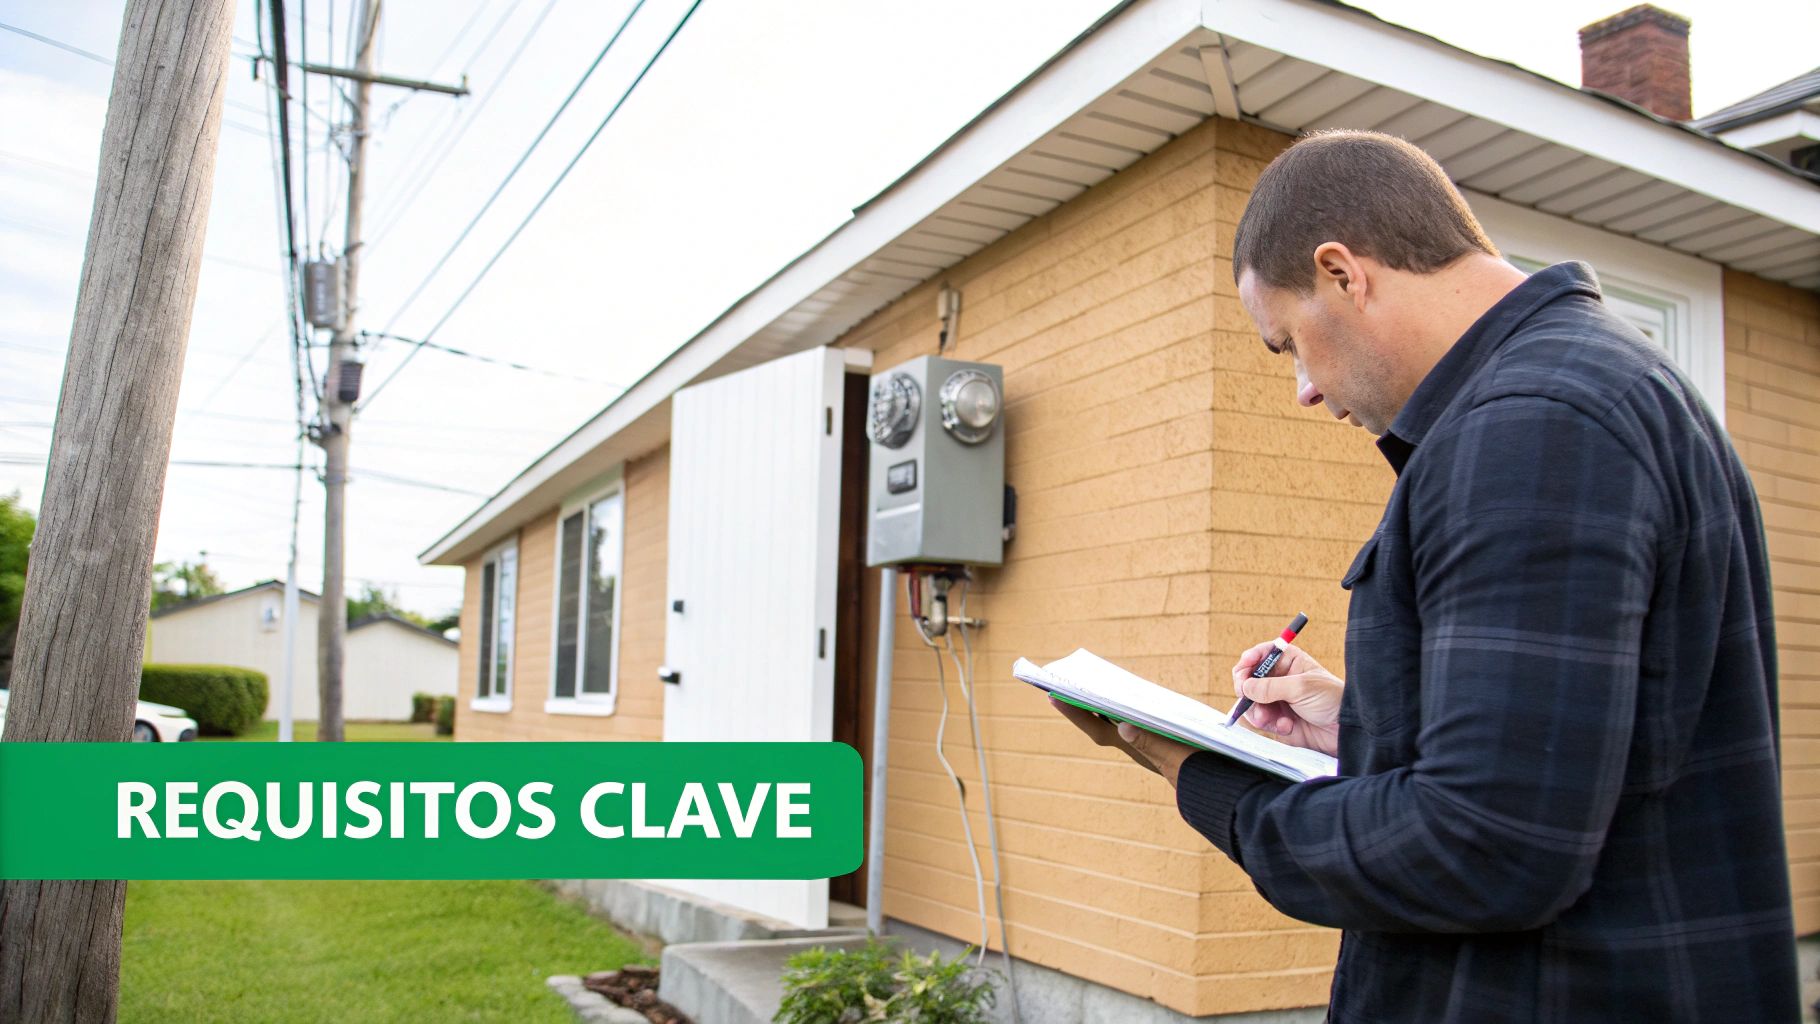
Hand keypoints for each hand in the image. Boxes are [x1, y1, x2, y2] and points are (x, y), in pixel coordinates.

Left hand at [1047, 695, 1197, 788]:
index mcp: (1137, 750)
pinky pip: (1136, 723)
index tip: (1052, 695)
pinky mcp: (1163, 745)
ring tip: (1090, 684)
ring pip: (1118, 723)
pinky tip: (1127, 696)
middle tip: (1066, 682)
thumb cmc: (1203, 775)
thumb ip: (1152, 742)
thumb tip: (1122, 725)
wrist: (1226, 795)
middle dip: (1084, 705)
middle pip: (1103, 723)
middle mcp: (1138, 749)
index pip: (1098, 729)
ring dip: (1103, 706)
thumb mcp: (1179, 756)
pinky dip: (1126, 709)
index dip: (1075, 713)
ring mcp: (1150, 748)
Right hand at [1231, 641, 1343, 756]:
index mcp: (1288, 661)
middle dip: (1248, 692)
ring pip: (1252, 703)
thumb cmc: (1332, 699)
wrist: (1347, 729)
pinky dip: (1270, 725)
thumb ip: (1270, 687)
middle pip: (1249, 680)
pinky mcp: (1279, 720)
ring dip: (1258, 712)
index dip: (1248, 662)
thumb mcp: (1301, 687)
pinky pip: (1262, 721)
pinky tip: (1287, 727)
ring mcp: (1278, 700)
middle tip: (1247, 699)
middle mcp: (1280, 679)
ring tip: (1271, 719)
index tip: (1242, 672)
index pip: (1260, 656)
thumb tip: (1245, 687)